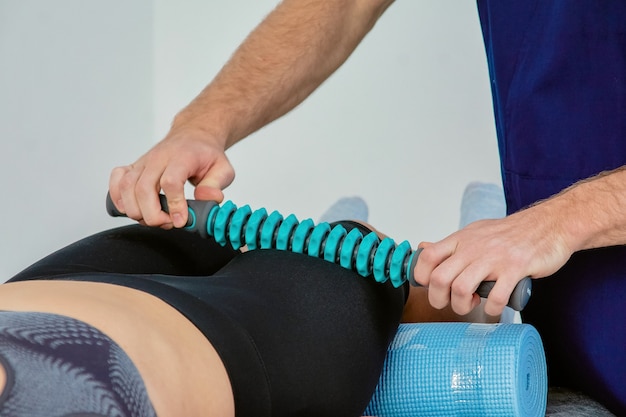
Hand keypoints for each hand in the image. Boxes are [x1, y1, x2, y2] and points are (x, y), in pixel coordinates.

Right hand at [109, 126, 234, 228]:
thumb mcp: (223, 169)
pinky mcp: (134, 167)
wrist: (193, 136)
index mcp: (182, 157)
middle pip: (144, 188)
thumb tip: (207, 199)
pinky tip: (131, 209)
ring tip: (156, 219)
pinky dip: (118, 198)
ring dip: (137, 211)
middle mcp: (159, 158)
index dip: (174, 205)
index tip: (181, 221)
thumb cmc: (206, 154)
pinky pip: (116, 181)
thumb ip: (216, 185)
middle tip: (169, 223)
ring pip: (127, 187)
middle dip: (153, 214)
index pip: (171, 182)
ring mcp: (143, 162)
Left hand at [412, 203, 572, 315]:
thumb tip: (423, 249)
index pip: (427, 257)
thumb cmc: (511, 234)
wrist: (550, 224)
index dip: (422, 277)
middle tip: (450, 303)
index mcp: (461, 239)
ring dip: (462, 306)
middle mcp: (474, 247)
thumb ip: (451, 245)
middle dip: (439, 299)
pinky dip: (490, 309)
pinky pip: (496, 297)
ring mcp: (495, 258)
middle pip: (440, 278)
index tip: (431, 288)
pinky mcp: (516, 269)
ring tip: (472, 305)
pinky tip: (493, 307)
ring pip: (461, 289)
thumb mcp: (475, 233)